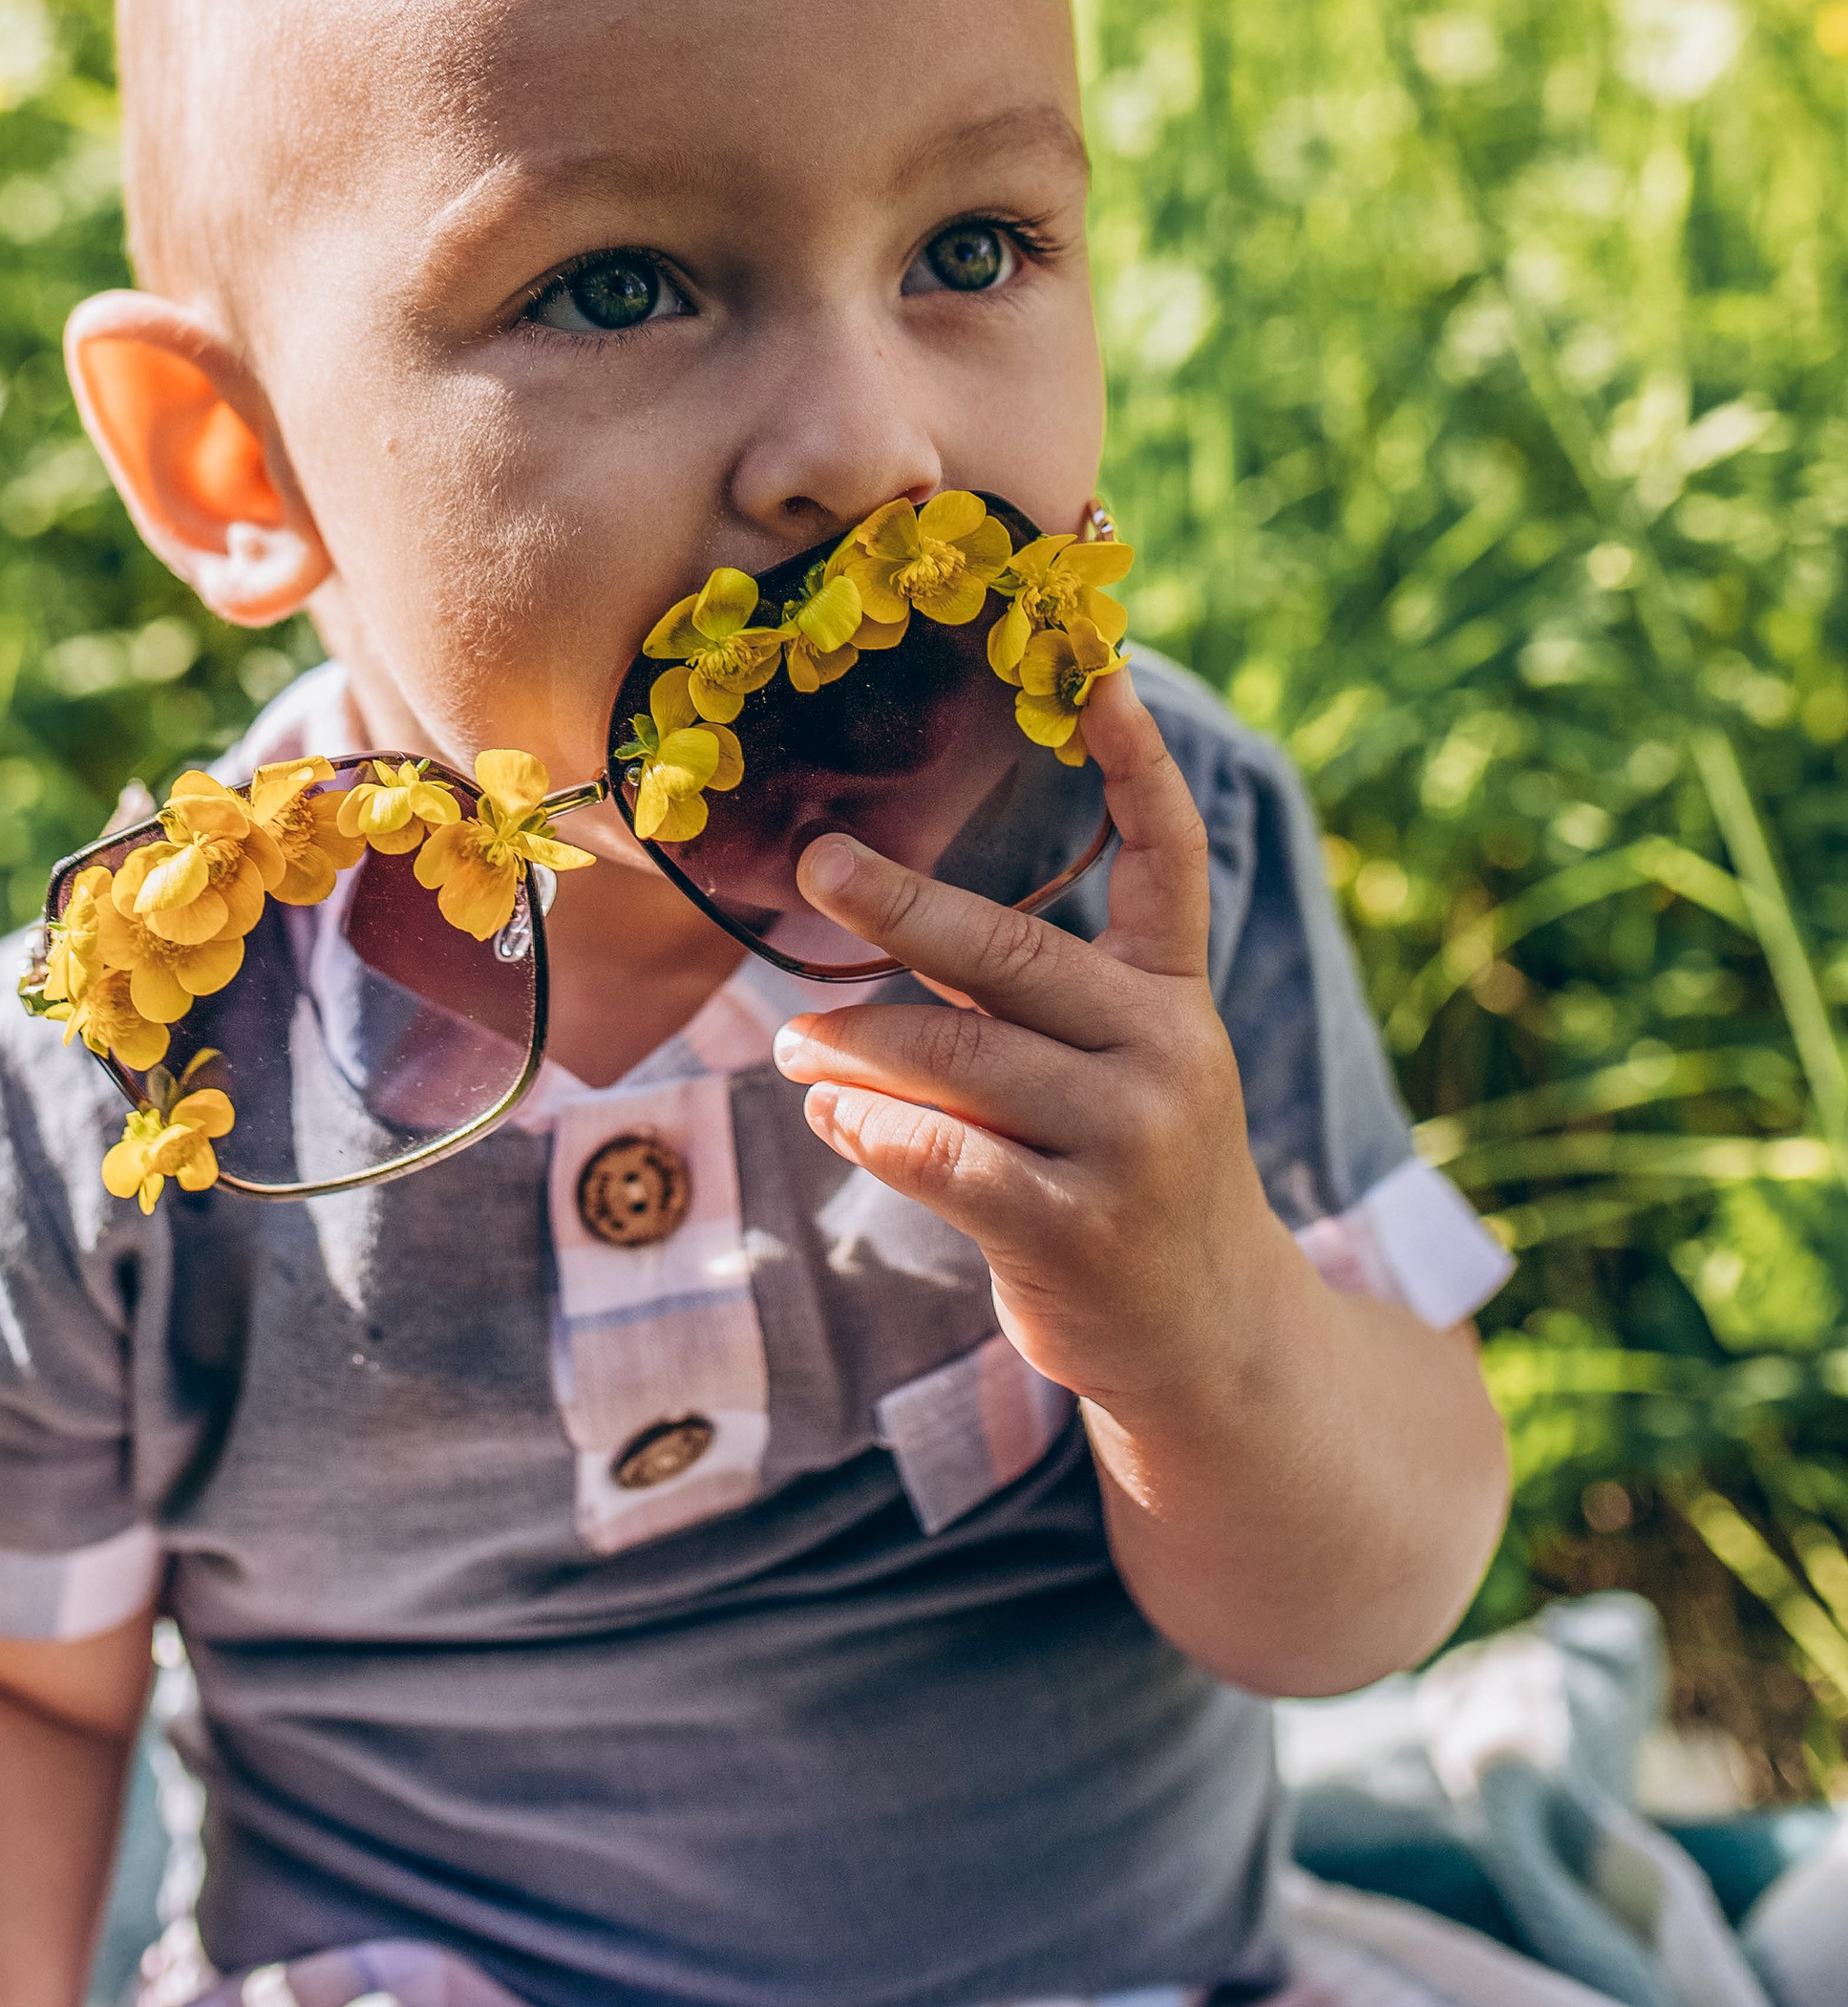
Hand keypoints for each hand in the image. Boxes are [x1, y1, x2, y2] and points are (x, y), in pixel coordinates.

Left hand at [771, 668, 1299, 1418]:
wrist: (1212, 1342)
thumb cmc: (1126, 1177)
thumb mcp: (1115, 1073)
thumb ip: (1017, 1010)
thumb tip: (846, 979)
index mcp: (1173, 994)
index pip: (1170, 853)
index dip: (1137, 758)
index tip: (1100, 664)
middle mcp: (1164, 1052)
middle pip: (1012, 952)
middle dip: (900, 905)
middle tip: (814, 866)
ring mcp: (1126, 1143)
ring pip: (955, 1060)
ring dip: (853, 1044)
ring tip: (793, 1044)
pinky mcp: (1075, 1229)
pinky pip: (942, 1156)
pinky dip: (869, 1126)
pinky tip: (833, 1114)